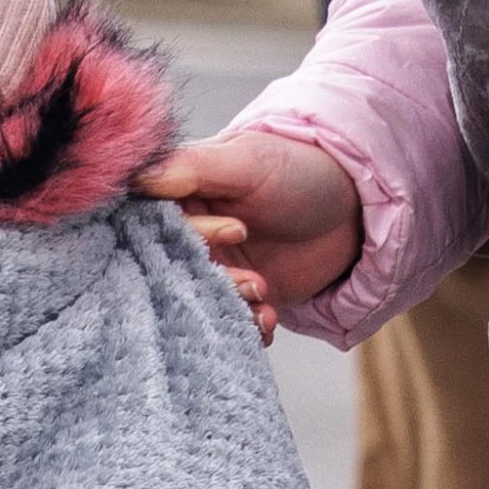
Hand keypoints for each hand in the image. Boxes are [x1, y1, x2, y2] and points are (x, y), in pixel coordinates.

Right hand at [150, 130, 359, 322]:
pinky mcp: (236, 299)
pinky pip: (227, 322)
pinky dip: (245, 328)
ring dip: (229, 306)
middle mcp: (185, 235)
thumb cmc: (298, 169)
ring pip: (198, 300)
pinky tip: (268, 319)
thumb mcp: (247, 160)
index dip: (190, 233)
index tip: (236, 230)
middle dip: (211, 280)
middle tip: (253, 278)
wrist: (352, 209)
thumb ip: (193, 167)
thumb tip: (136, 178)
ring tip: (264, 294)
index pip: (152, 223)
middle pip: (171, 269)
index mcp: (176, 196)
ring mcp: (210, 269)